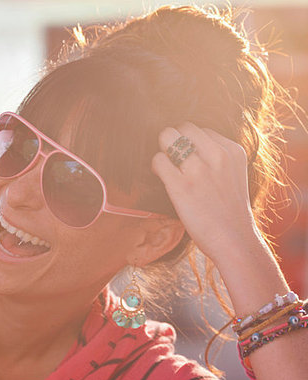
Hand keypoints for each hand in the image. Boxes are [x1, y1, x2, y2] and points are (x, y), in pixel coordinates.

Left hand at [151, 122, 261, 264]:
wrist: (235, 240)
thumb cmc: (230, 210)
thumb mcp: (234, 174)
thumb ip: (217, 157)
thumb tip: (187, 146)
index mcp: (232, 151)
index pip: (201, 129)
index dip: (189, 141)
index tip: (187, 155)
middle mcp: (217, 156)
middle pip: (182, 127)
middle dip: (173, 140)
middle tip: (172, 157)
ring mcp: (198, 170)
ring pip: (167, 138)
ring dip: (163, 151)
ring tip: (167, 167)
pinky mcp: (181, 186)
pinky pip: (158, 160)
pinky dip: (156, 166)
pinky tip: (162, 177)